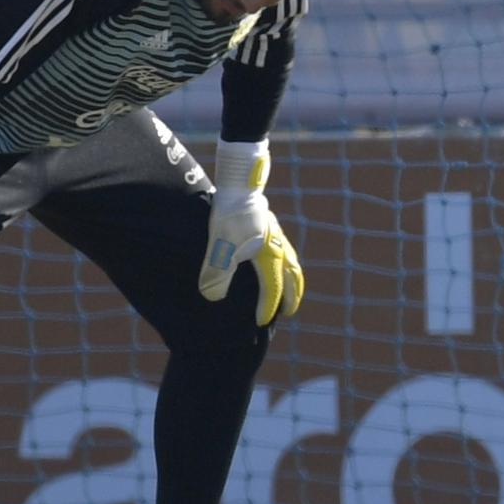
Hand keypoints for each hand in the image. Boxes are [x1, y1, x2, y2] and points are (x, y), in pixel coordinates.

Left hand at [198, 140, 304, 325]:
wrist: (238, 180)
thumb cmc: (229, 212)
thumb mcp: (219, 242)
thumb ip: (217, 270)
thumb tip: (212, 296)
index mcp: (269, 253)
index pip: (272, 287)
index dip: (267, 306)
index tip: (260, 323)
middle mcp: (278, 244)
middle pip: (292, 276)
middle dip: (291, 296)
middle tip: (288, 312)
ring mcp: (276, 233)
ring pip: (291, 262)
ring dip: (292, 279)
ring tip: (289, 291)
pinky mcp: (270, 223)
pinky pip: (284, 249)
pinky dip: (285, 262)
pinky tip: (275, 261)